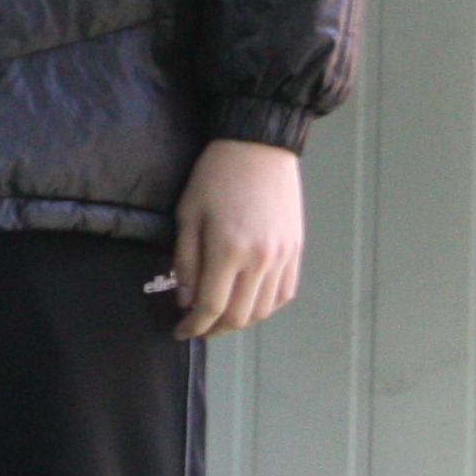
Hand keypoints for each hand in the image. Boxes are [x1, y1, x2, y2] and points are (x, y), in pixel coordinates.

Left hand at [169, 139, 303, 339]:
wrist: (258, 144)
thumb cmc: (215, 175)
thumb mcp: (188, 213)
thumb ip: (186, 261)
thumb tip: (186, 300)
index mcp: (228, 250)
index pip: (210, 307)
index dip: (193, 326)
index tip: (179, 331)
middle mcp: (260, 260)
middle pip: (239, 317)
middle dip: (214, 329)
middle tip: (197, 326)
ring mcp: (282, 257)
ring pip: (263, 311)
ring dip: (240, 321)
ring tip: (220, 315)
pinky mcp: (296, 250)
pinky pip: (284, 294)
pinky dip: (265, 306)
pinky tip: (249, 300)